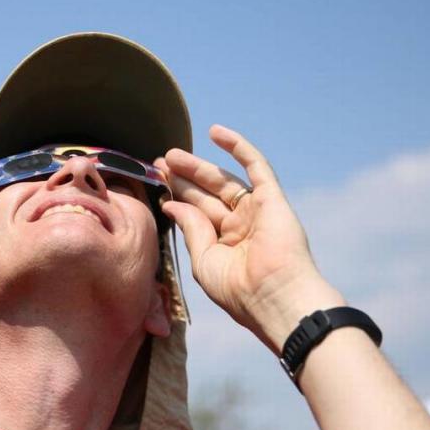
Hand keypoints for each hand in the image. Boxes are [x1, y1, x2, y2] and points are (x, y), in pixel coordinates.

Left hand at [157, 125, 344, 352]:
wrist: (274, 296)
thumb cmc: (238, 289)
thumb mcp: (203, 259)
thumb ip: (191, 228)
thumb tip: (172, 205)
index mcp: (224, 244)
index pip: (196, 213)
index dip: (176, 197)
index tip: (155, 184)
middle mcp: (241, 226)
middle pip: (206, 195)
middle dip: (182, 179)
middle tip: (158, 164)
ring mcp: (256, 211)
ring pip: (223, 180)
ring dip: (198, 166)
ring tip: (171, 155)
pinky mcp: (272, 198)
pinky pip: (255, 165)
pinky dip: (238, 147)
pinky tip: (215, 132)